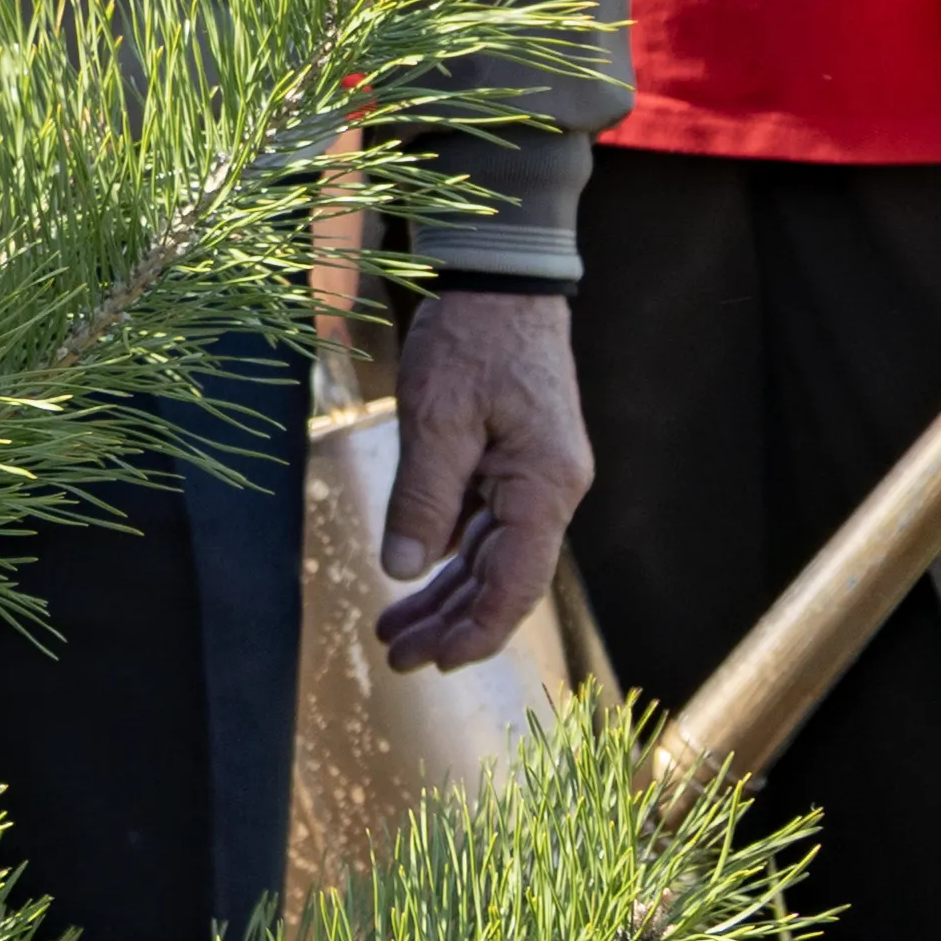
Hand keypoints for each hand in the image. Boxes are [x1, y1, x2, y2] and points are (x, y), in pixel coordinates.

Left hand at [374, 289, 591, 672]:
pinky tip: (415, 575)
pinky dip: (447, 552)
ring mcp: (533, 477)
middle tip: (394, 657)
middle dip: (449, 623)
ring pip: (488, 555)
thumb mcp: (437, 417)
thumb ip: (423, 498)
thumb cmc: (472, 339)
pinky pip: (482, 523)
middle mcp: (549, 491)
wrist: (500, 277)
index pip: (515, 585)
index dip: (475, 631)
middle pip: (501, 579)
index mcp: (545, 488)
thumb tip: (404, 571)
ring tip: (392, 630)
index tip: (433, 663)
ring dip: (443, 594)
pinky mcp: (513, 460)